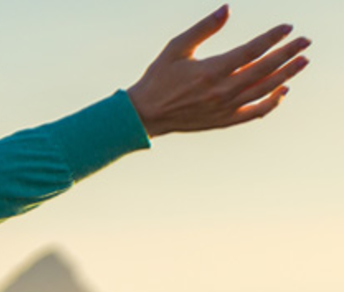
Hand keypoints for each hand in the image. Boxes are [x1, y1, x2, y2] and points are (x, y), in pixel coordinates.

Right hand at [127, 5, 309, 136]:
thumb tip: (227, 9)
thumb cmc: (158, 78)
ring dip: (286, 74)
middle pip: (264, 69)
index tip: (287, 27)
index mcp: (211, 70)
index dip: (272, 37)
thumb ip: (203, 28)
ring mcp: (225, 108)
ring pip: (265, 90)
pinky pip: (255, 112)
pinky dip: (272, 102)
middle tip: (305, 41)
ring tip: (302, 61)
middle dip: (288, 53)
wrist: (145, 114)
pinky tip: (283, 91)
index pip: (251, 51)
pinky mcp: (223, 121)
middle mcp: (222, 91)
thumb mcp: (176, 48)